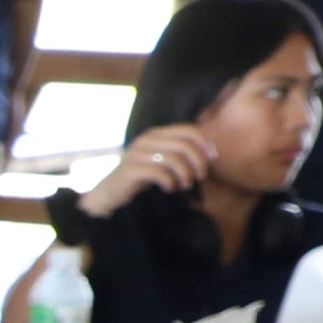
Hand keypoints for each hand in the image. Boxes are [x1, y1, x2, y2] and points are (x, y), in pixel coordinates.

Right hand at [77, 123, 210, 218]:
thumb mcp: (162, 161)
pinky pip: (160, 173)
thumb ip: (181, 153)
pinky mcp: (131, 169)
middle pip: (184, 144)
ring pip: (174, 159)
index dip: (205, 143)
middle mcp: (146, 139)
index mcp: (156, 133)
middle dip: (198, 162)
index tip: (211, 160)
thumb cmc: (142, 177)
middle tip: (200, 177)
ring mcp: (137, 153)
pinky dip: (170, 182)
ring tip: (185, 185)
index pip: (189, 129)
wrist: (111, 192)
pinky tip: (170, 189)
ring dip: (185, 174)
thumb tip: (211, 153)